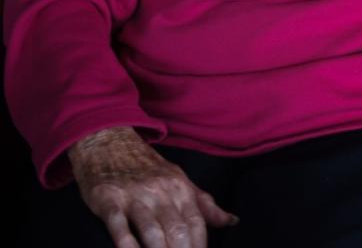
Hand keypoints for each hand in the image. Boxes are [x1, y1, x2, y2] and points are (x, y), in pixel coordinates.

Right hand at [69, 127, 237, 247]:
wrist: (109, 144)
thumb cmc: (148, 169)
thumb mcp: (180, 181)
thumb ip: (205, 205)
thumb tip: (232, 221)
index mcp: (181, 188)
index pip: (196, 224)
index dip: (199, 247)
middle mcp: (161, 192)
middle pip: (177, 230)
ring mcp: (135, 197)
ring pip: (152, 231)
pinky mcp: (109, 201)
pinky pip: (119, 227)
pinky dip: (127, 245)